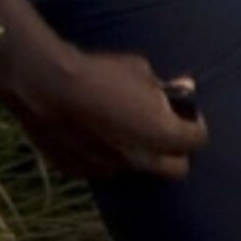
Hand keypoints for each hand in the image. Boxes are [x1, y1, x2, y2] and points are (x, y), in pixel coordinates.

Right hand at [0, 40, 210, 181]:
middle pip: (176, 168)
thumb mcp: (140, 70)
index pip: (197, 139)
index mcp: (163, 136)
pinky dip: (105, 154)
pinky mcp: (79, 170)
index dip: (195, 124)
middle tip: (165, 130)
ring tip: (125, 129)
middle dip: (176, 151)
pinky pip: (102, 167)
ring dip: (138, 153)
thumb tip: (184, 88)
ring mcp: (109, 168)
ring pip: (136, 168)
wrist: (43, 84)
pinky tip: (93, 133)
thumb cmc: (98, 72)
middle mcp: (141, 160)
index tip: (187, 112)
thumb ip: (164, 86)